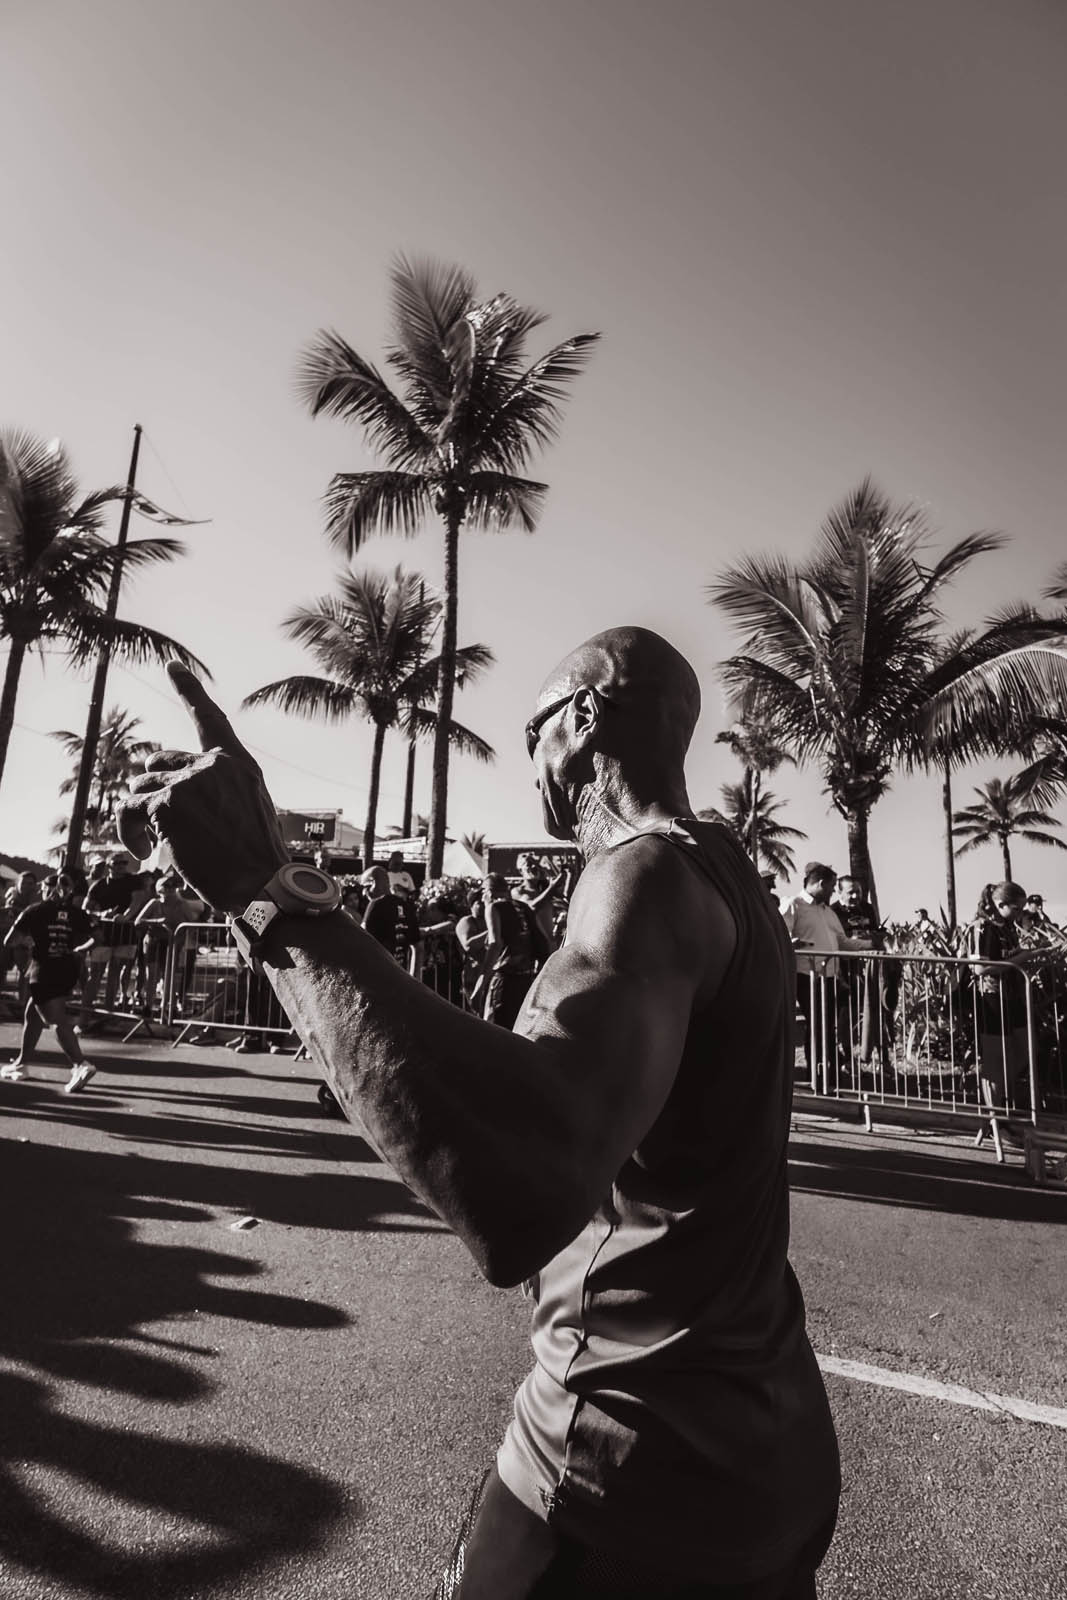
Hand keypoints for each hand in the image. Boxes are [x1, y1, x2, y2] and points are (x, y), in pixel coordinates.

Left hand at [117, 664, 288, 914]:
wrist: (263, 885)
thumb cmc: (257, 861)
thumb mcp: (250, 812)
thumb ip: (217, 792)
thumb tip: (167, 793)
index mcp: (238, 765)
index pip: (210, 720)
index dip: (189, 690)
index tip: (173, 666)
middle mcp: (214, 766)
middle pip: (159, 764)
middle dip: (153, 794)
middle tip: (158, 827)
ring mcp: (191, 782)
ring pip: (140, 789)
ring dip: (140, 819)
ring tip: (154, 848)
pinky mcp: (168, 804)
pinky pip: (129, 811)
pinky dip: (127, 832)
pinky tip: (142, 852)